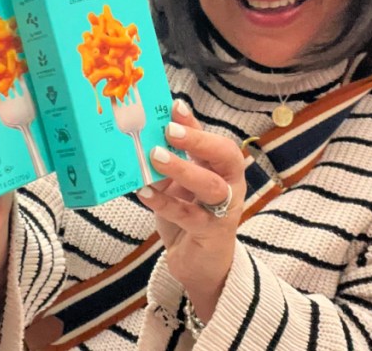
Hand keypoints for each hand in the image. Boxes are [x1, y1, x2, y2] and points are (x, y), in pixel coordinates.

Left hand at [137, 100, 247, 319]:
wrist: (200, 264)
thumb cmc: (189, 217)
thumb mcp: (177, 186)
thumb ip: (167, 165)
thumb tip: (142, 140)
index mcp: (221, 169)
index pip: (212, 138)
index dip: (194, 122)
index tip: (174, 105)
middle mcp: (229, 185)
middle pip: (224, 156)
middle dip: (197, 140)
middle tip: (169, 131)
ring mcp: (222, 210)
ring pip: (211, 186)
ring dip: (183, 169)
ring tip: (155, 157)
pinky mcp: (210, 233)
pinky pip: (189, 216)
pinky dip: (165, 203)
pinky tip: (145, 192)